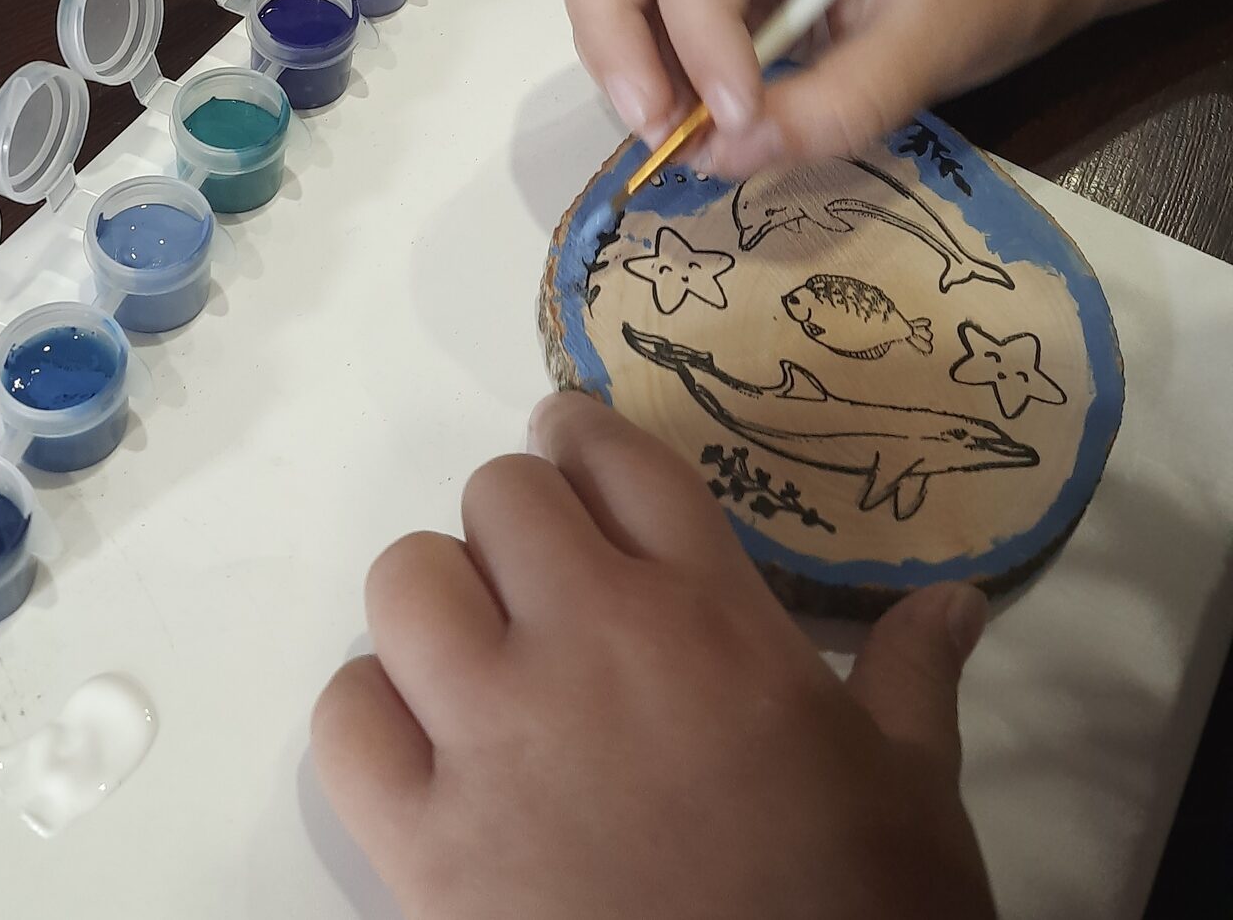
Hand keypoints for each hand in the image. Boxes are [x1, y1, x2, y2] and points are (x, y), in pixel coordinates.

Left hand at [312, 393, 995, 919]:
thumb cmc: (858, 910)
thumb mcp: (914, 788)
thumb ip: (913, 673)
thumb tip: (960, 600)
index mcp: (706, 614)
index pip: (617, 459)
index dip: (579, 432)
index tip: (566, 441)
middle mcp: (587, 643)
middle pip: (498, 497)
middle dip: (517, 524)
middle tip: (539, 579)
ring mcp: (493, 736)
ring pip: (405, 581)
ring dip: (435, 604)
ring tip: (473, 655)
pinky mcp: (422, 838)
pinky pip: (343, 716)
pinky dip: (371, 714)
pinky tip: (419, 748)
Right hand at [563, 0, 1102, 175]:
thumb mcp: (937, 45)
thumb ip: (837, 105)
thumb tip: (725, 156)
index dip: (698, 27)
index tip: (734, 118)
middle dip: (613, 29)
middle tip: (653, 127)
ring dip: (612, 45)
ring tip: (663, 126)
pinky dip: (633, 54)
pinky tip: (678, 108)